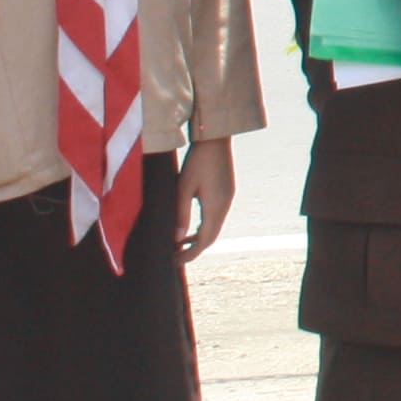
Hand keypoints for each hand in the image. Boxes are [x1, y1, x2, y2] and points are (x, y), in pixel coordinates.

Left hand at [175, 138, 236, 261]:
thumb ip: (181, 214)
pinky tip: (190, 228)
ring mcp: (227, 199)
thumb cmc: (197, 162)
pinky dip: (203, 227)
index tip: (173, 261)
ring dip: (198, 238)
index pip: (205, 240)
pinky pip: (215, 218)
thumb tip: (177, 239)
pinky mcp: (226, 193)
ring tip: (179, 245)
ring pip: (214, 228)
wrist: (216, 139)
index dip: (190, 254)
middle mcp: (225, 205)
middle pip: (212, 237)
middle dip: (194, 249)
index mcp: (216, 206)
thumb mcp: (184, 188)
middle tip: (174, 257)